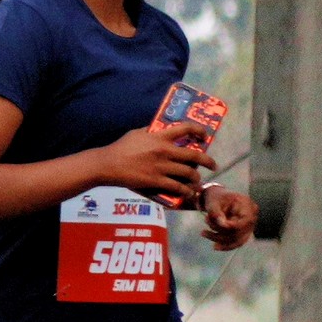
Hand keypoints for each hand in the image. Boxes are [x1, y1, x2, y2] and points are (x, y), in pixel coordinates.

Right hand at [95, 125, 210, 208]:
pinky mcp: (157, 181)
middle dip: (207, 161)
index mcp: (160, 136)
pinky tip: (188, 193)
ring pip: (188, 173)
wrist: (109, 164)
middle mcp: (165, 151)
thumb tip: (161, 129)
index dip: (199, 131)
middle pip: (194, 155)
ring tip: (198, 182)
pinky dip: (186, 191)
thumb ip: (152, 131)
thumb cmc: (121, 147)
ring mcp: (162, 167)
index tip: (204, 136)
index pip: (186, 128)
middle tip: (212, 165)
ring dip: (196, 179)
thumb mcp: (137, 133)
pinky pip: (177, 187)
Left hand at [201, 186, 257, 250]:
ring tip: (204, 233)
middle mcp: (252, 216)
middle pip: (240, 232)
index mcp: (247, 204)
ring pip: (238, 240)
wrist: (216, 198)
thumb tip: (224, 225)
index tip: (214, 223)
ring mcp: (249, 225)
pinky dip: (225, 245)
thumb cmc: (215, 198)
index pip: (246, 221)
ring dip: (220, 240)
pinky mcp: (244, 233)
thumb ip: (217, 213)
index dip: (232, 227)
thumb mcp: (213, 202)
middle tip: (204, 227)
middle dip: (220, 233)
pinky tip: (215, 246)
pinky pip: (237, 243)